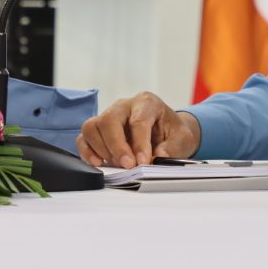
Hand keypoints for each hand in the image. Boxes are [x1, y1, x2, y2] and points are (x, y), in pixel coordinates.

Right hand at [76, 92, 201, 167]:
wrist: (167, 133)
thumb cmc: (173, 133)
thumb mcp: (183, 139)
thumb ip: (173, 147)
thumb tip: (158, 156)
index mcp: (147, 102)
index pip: (138, 120)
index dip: (139, 142)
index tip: (143, 161)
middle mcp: (124, 105)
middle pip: (110, 120)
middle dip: (117, 146)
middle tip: (128, 166)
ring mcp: (108, 115)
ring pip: (93, 127)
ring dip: (102, 149)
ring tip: (118, 165)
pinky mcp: (98, 130)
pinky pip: (84, 137)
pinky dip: (87, 151)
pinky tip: (99, 163)